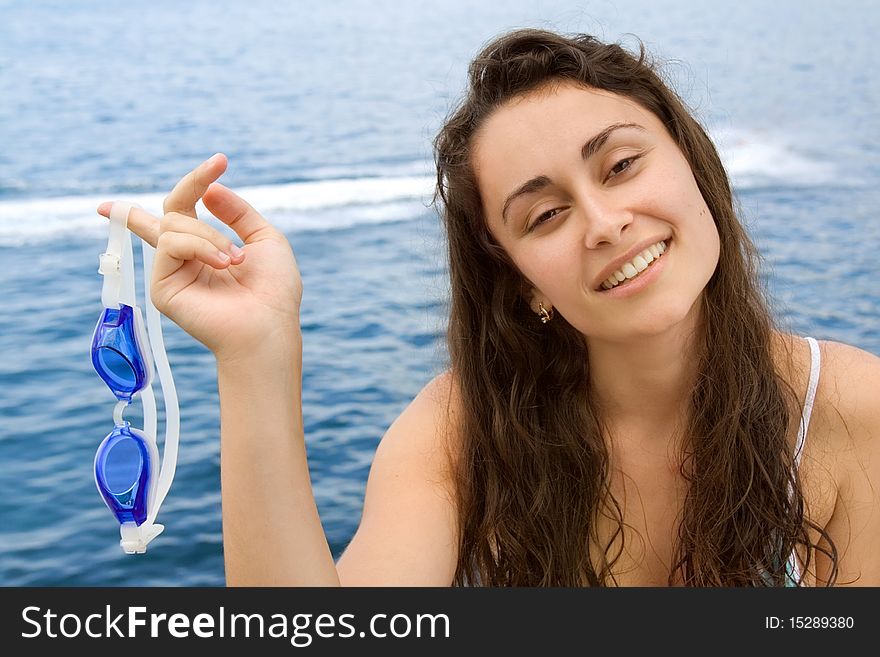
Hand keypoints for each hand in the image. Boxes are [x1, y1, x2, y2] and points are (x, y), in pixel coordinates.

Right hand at [98, 154, 302, 361]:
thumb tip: (210, 188)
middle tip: (218, 165)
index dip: (195, 183)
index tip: (220, 161)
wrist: (270, 325)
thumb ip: (238, 212)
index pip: (185, 209)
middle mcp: (184, 259)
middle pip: (172, 209)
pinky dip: (200, 247)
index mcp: (206, 249)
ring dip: (210, 234)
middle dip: (192, 183)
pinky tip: (224, 264)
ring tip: (236, 259)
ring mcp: (171, 272)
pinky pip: (172, 244)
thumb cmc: (274, 291)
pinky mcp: (162, 287)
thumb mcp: (265, 239)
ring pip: (174, 224)